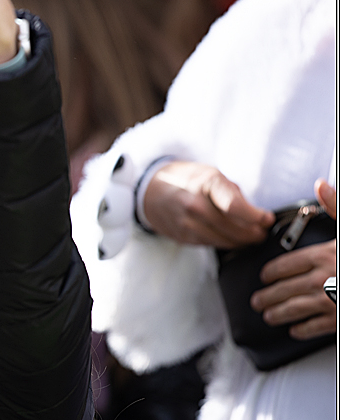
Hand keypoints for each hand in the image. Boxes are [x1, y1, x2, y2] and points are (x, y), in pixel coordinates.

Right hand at [143, 161, 273, 247]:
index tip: (267, 220)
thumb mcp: (210, 175)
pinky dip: (224, 243)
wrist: (151, 191)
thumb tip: (258, 215)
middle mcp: (194, 203)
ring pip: (223, 240)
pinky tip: (231, 239)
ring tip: (251, 238)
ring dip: (240, 242)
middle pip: (233, 228)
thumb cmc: (187, 181)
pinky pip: (210, 244)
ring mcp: (186, 222)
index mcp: (206, 182)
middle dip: (253, 233)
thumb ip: (233, 194)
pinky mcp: (182, 236)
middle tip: (262, 233)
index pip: (236, 206)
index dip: (256, 217)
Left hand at [250, 179, 337, 339]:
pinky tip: (295, 330)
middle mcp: (325, 278)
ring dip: (279, 313)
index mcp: (326, 254)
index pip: (287, 264)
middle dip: (268, 296)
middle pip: (285, 288)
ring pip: (296, 308)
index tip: (264, 277)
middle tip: (257, 301)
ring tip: (268, 316)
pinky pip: (318, 326)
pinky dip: (303, 329)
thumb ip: (336, 206)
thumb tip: (321, 185)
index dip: (272, 272)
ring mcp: (333, 300)